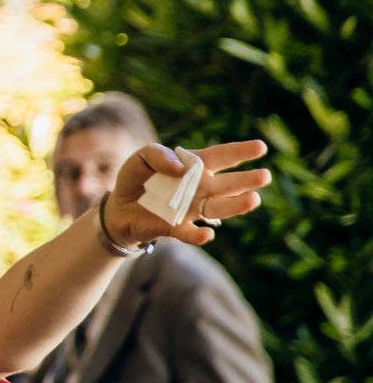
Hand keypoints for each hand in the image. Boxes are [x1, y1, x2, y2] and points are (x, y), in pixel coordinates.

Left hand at [107, 140, 270, 246]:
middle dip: (247, 180)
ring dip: (235, 206)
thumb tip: (180, 168)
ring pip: (218, 209)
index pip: (222, 157)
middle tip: (264, 176)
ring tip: (253, 200)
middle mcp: (200, 188)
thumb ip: (158, 155)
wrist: (118, 206)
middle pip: (228, 184)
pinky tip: (208, 233)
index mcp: (196, 166)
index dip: (241, 152)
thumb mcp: (142, 157)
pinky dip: (199, 235)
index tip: (261, 147)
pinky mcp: (175, 227)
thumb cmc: (137, 177)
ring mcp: (191, 209)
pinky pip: (191, 233)